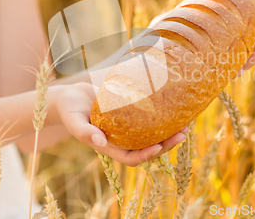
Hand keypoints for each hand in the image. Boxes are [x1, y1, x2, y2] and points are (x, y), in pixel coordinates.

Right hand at [50, 83, 187, 166]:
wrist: (71, 97)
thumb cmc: (70, 109)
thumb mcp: (73, 120)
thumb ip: (84, 132)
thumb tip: (100, 142)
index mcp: (110, 146)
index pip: (132, 158)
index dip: (146, 155)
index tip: (159, 146)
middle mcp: (122, 140)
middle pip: (148, 148)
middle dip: (167, 144)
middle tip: (182, 133)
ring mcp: (128, 129)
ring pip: (152, 135)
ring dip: (169, 132)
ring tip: (185, 124)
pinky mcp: (131, 115)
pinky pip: (149, 120)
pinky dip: (162, 117)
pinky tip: (173, 109)